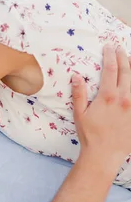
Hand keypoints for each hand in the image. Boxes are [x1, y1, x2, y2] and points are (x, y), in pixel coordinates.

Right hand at [72, 45, 130, 174]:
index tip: (108, 47)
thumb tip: (76, 76)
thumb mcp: (80, 114)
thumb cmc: (90, 135)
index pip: (111, 69)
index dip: (110, 56)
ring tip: (130, 60)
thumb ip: (79, 93)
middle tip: (120, 49)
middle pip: (127, 71)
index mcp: (108, 96)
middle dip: (124, 57)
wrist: (104, 154)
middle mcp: (124, 98)